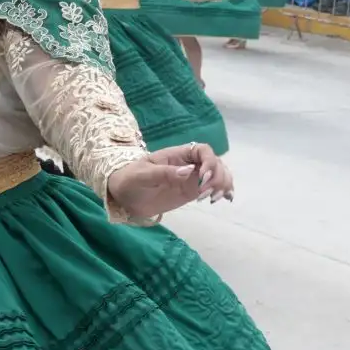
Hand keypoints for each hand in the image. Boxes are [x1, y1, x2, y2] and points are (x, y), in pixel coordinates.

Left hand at [107, 143, 233, 218]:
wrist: (123, 196)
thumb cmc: (129, 180)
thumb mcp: (142, 175)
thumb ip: (164, 173)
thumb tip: (188, 171)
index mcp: (177, 155)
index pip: (202, 150)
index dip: (209, 161)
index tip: (203, 178)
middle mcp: (188, 164)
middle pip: (215, 163)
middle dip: (217, 177)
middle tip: (204, 194)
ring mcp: (192, 178)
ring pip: (218, 175)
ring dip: (223, 185)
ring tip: (213, 199)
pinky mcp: (192, 191)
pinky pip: (213, 188)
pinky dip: (223, 191)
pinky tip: (226, 199)